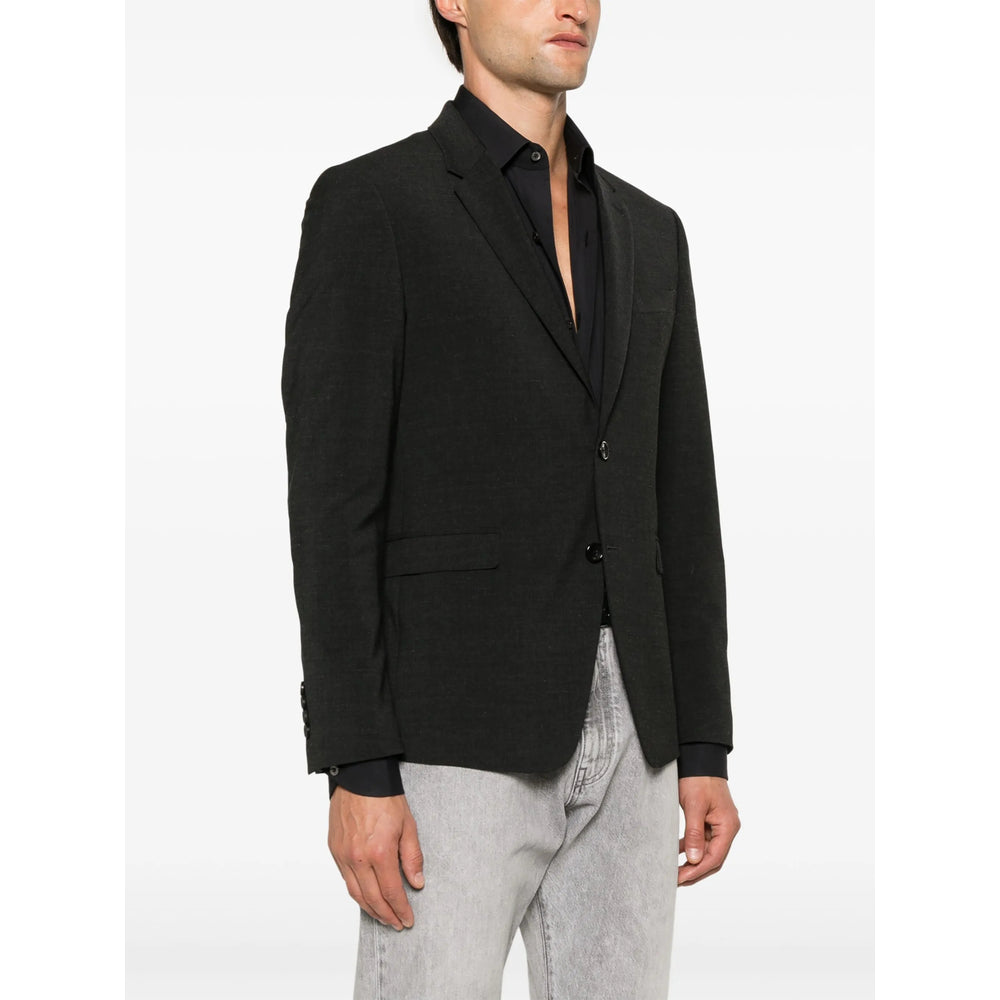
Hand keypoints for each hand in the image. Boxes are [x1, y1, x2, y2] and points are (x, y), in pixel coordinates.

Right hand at [328, 786, 424, 929]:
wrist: (360, 777)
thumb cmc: (385, 797)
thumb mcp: (408, 825)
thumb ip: (412, 857)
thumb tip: (416, 882)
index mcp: (379, 852)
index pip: (391, 892)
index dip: (401, 909)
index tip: (408, 919)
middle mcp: (357, 857)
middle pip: (372, 898)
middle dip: (386, 915)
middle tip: (397, 923)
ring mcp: (343, 854)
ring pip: (355, 893)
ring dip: (370, 909)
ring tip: (383, 916)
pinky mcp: (334, 849)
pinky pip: (344, 879)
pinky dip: (356, 892)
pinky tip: (366, 896)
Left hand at [677, 776, 740, 886]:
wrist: (700, 757)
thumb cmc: (699, 778)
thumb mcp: (694, 805)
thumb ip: (695, 833)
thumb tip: (694, 859)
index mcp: (728, 826)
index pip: (715, 857)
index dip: (698, 870)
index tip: (681, 878)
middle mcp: (727, 828)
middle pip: (713, 858)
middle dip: (695, 870)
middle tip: (675, 880)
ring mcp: (719, 824)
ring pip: (706, 850)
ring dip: (692, 861)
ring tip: (674, 871)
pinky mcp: (709, 820)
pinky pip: (701, 840)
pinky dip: (690, 848)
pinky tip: (676, 853)